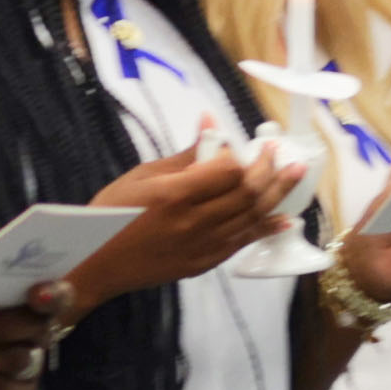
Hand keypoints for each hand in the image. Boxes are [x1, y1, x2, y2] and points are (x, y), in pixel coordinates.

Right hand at [80, 140, 305, 296]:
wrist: (95, 264)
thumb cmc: (110, 215)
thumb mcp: (141, 177)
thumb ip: (184, 156)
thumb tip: (212, 125)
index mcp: (174, 195)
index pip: (227, 170)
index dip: (244, 155)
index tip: (253, 144)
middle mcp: (193, 222)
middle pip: (246, 192)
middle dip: (269, 170)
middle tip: (281, 153)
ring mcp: (201, 246)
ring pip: (251, 217)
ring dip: (277, 194)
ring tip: (295, 175)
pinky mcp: (204, 263)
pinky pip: (244, 242)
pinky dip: (267, 228)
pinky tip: (285, 218)